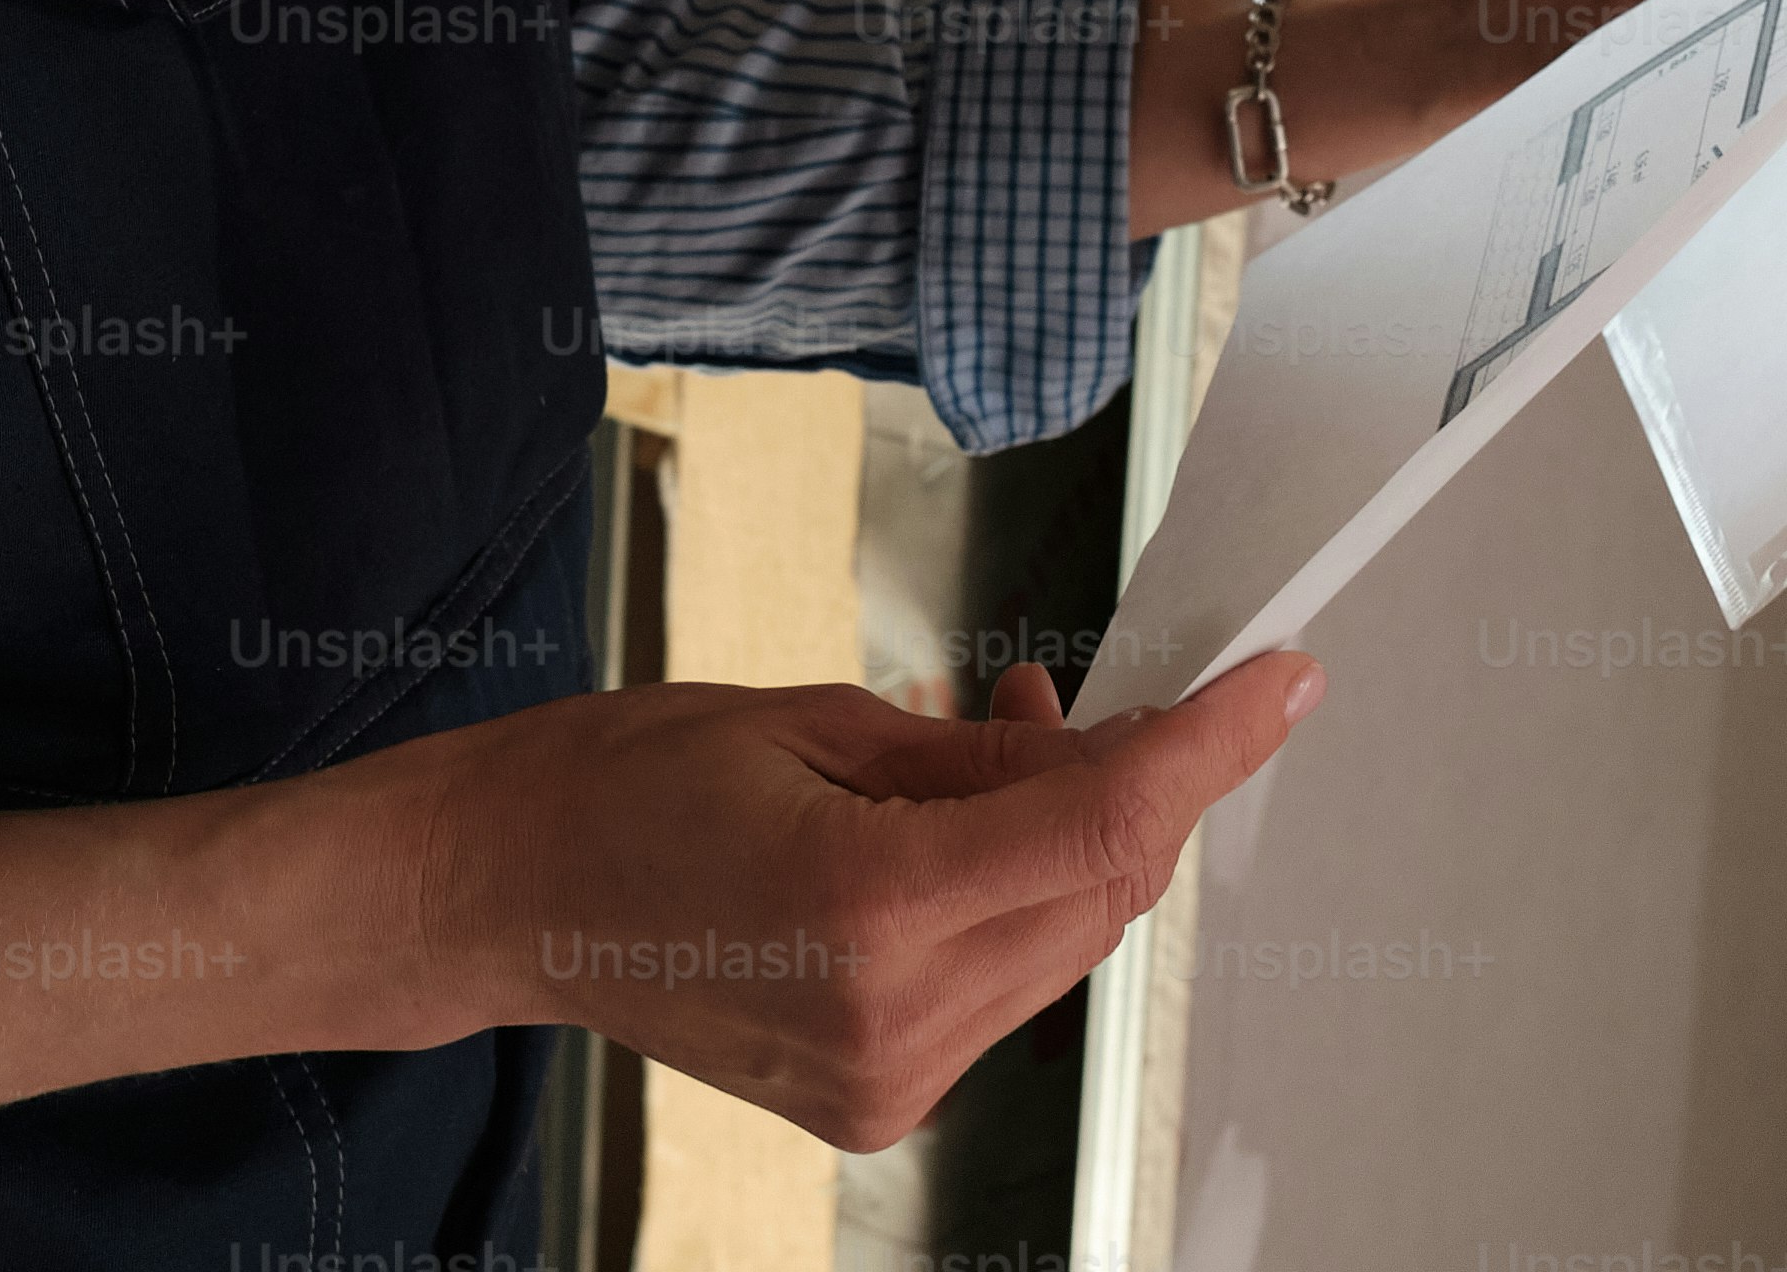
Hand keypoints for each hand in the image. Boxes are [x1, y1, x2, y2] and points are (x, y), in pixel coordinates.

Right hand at [382, 649, 1317, 1148]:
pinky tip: (959, 831)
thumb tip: (1098, 751)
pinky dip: (1011, 901)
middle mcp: (892, 1019)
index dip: (1207, 752)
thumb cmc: (624, 782)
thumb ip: (975, 756)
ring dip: (1069, 844)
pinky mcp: (876, 1099)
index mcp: (867, 908)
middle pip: (1099, 898)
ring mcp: (887, 1077)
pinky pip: (1002, 987)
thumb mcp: (813, 720)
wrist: (506, 894)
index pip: (1098, 831)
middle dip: (1133, 790)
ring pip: (1060, 946)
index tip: (1280, 687)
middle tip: (1110, 693)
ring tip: (1005, 742)